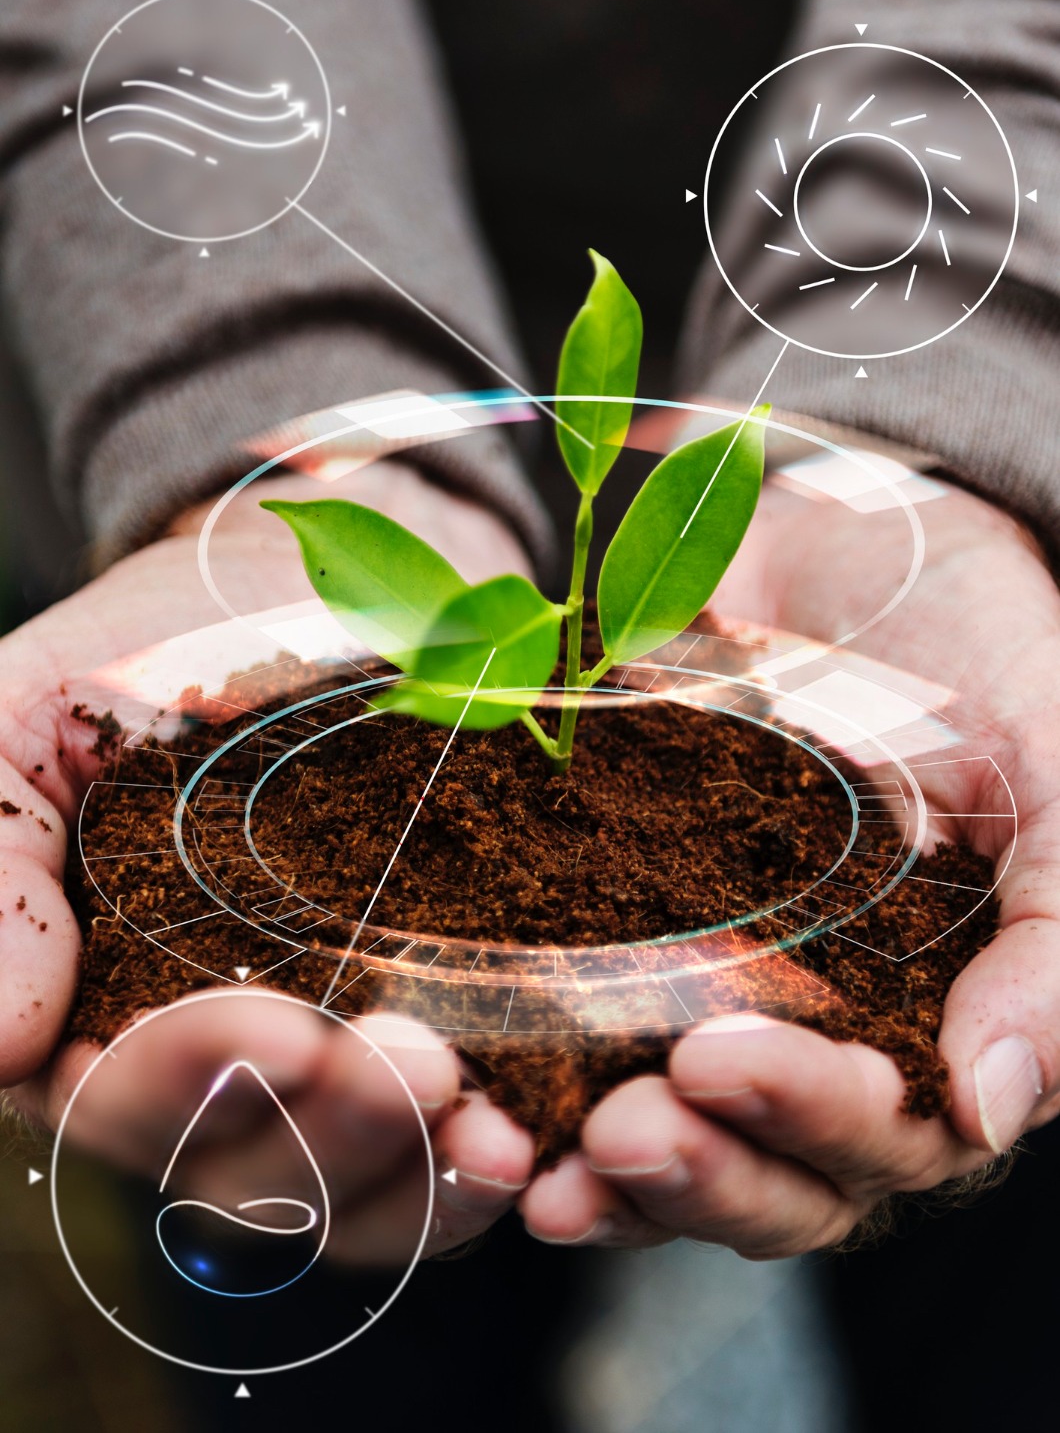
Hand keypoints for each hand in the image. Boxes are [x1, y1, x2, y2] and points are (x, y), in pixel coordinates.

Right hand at [0, 458, 534, 1258]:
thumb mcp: (28, 727)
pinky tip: (542, 1132)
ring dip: (428, 1176)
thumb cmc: (152, 659)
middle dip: (333, 1132)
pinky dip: (493, 1155)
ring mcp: (332, 1066)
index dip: (189, 1082)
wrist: (311, 595)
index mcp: (98, 1013)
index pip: (125, 1096)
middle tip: (412, 1070)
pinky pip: (459, 1146)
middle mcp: (214, 1071)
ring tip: (493, 1133)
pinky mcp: (441, 1041)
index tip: (273, 1028)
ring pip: (366, 1188)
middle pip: (258, 1170)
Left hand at [520, 460, 1059, 1254]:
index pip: (886, 1136)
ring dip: (602, 1172)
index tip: (715, 1061)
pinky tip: (475, 1098)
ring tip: (526, 1156)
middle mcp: (834, 1040)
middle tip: (618, 1127)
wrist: (869, 545)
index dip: (806, 1120)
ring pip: (674, 1141)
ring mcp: (727, 996)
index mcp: (944, 1026)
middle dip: (694, 1169)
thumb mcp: (1055, 776)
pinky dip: (530, 1084)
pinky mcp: (632, 940)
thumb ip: (1058, 941)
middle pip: (771, 1174)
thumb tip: (990, 1107)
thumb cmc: (990, 657)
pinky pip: (581, 1044)